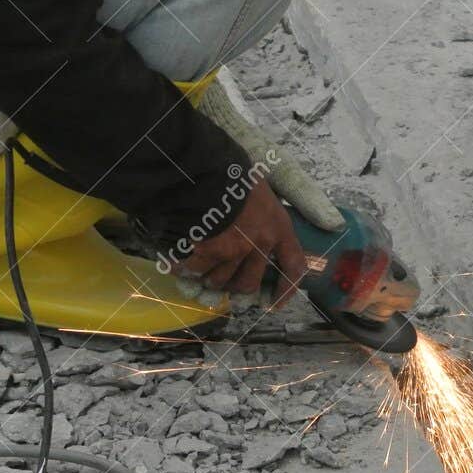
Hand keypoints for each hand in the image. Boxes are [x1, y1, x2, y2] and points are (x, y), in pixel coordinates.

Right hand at [178, 180, 306, 304]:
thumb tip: (274, 217)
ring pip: (220, 280)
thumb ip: (266, 210)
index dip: (286, 289)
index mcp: (279, 227)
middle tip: (225, 281)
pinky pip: (196, 270)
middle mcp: (260, 244)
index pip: (293, 266)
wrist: (208, 168)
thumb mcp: (262, 188)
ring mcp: (233, 250)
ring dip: (209, 278)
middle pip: (249, 283)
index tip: (276, 304)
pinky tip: (179, 262)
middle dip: (235, 286)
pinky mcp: (208, 251)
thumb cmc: (237, 173)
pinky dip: (186, 268)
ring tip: (199, 267)